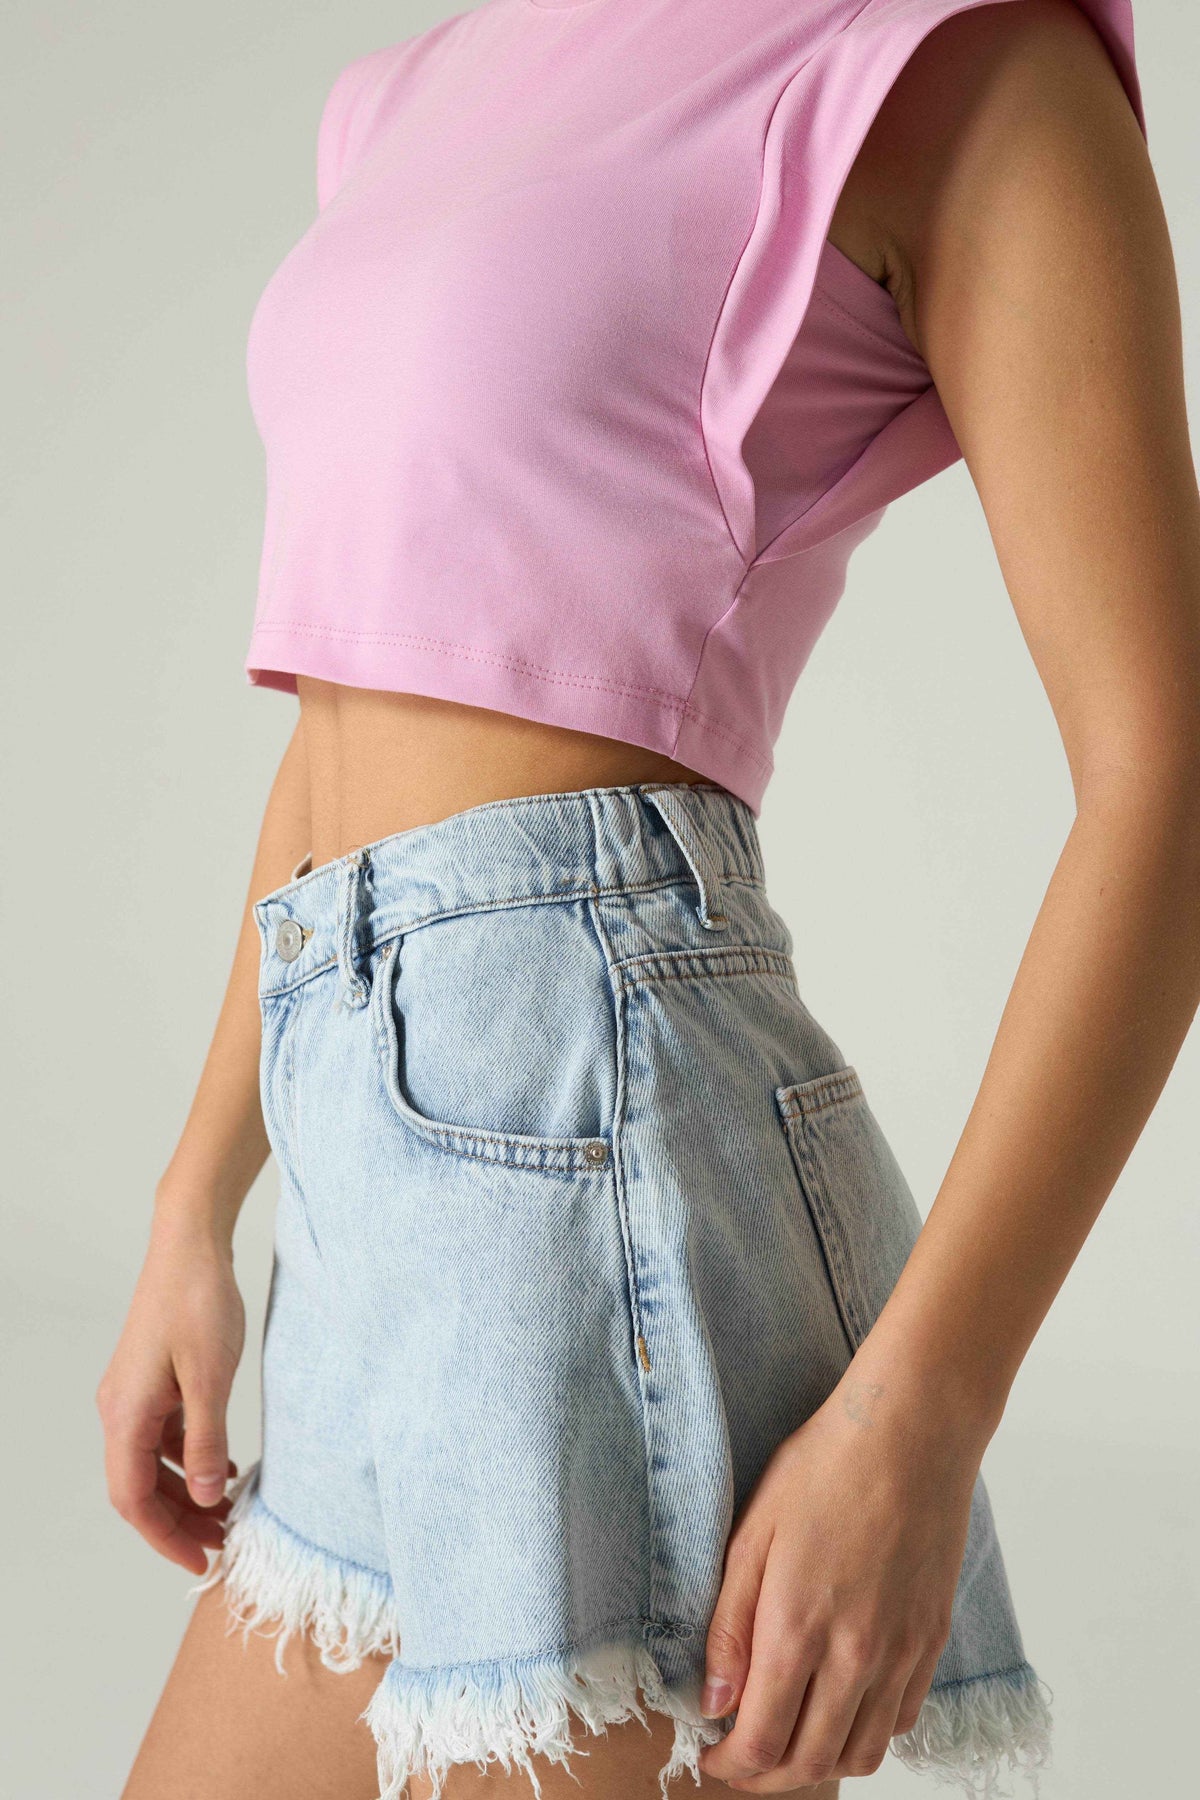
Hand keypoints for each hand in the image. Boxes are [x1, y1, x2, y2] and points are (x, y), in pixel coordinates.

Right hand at [96, 1211, 244, 1574]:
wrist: (190, 1245)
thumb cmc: (198, 1302)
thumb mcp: (211, 1378)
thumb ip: (207, 1441)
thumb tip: (205, 1495)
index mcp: (126, 1415)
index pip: (133, 1499)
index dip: (165, 1536)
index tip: (201, 1561)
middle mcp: (120, 1409)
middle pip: (140, 1487)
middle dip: (180, 1520)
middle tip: (225, 1541)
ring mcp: (134, 1394)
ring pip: (152, 1463)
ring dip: (186, 1490)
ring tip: (229, 1509)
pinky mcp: (152, 1380)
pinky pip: (164, 1435)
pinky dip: (190, 1456)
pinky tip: (225, 1463)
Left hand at [697, 1369, 981, 1790]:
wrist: (909, 1434)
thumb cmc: (822, 1468)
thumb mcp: (751, 1534)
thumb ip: (729, 1625)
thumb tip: (714, 1702)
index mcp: (797, 1628)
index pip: (761, 1741)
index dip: (730, 1766)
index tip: (710, 1756)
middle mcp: (854, 1656)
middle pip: (811, 1764)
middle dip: (765, 1778)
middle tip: (739, 1762)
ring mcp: (901, 1652)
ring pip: (861, 1754)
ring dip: (818, 1766)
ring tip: (787, 1742)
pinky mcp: (932, 1640)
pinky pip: (900, 1720)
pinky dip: (866, 1735)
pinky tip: (840, 1709)